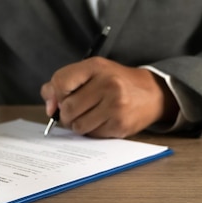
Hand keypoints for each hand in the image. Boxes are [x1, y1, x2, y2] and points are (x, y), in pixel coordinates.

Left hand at [41, 57, 178, 137]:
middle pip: (68, 108)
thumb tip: (48, 106)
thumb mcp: (92, 72)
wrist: (152, 93)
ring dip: (78, 125)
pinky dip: (92, 131)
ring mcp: (116, 107)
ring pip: (78, 125)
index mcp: (97, 67)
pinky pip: (92, 135)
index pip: (61, 82)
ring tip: (89, 116)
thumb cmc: (116, 82)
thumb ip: (64, 82)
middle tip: (76, 111)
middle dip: (66, 114)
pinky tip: (101, 121)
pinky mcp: (120, 125)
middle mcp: (108, 85)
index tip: (61, 99)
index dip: (56, 95)